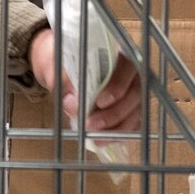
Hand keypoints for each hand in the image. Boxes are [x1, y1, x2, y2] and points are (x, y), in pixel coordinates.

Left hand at [29, 27, 143, 135]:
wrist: (62, 67)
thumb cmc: (63, 61)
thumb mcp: (58, 65)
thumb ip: (64, 81)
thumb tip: (72, 104)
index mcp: (116, 53)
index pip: (126, 68)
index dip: (118, 86)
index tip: (100, 102)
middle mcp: (131, 71)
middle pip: (136, 93)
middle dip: (115, 113)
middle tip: (92, 124)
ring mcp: (133, 90)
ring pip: (137, 111)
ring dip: (118, 128)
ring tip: (97, 138)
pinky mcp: (130, 107)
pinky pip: (133, 123)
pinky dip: (120, 134)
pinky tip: (104, 140)